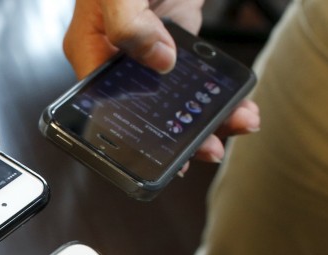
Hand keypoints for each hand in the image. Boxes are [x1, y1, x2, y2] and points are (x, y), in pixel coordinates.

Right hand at [62, 0, 258, 165]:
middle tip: (209, 151)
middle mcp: (117, 56)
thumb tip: (157, 59)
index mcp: (89, 50)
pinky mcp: (177, 33)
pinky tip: (238, 103)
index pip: (106, 108)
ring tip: (237, 127)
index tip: (162, 157)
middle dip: (180, 134)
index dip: (133, 136)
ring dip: (207, 116)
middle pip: (146, 110)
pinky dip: (216, 91)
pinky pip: (195, 73)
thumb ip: (128, 23)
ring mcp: (149, 47)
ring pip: (175, 97)